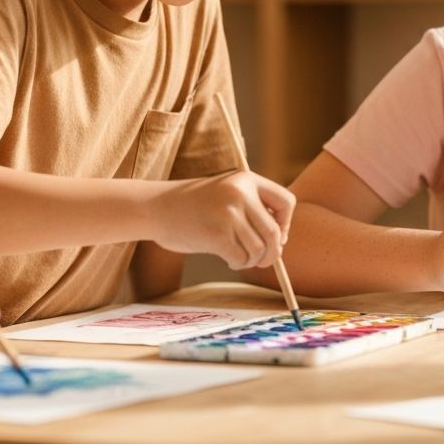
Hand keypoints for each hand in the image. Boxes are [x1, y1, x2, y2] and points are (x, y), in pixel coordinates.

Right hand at [157, 169, 294, 269]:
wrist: (156, 207)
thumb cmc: (195, 206)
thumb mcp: (227, 193)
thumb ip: (252, 207)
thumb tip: (281, 242)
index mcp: (247, 179)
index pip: (287, 202)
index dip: (286, 224)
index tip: (277, 235)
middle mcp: (241, 193)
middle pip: (275, 232)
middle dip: (273, 252)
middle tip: (263, 260)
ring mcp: (229, 213)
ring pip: (260, 249)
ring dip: (253, 260)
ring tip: (240, 258)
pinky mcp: (216, 234)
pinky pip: (242, 258)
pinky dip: (239, 263)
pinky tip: (229, 259)